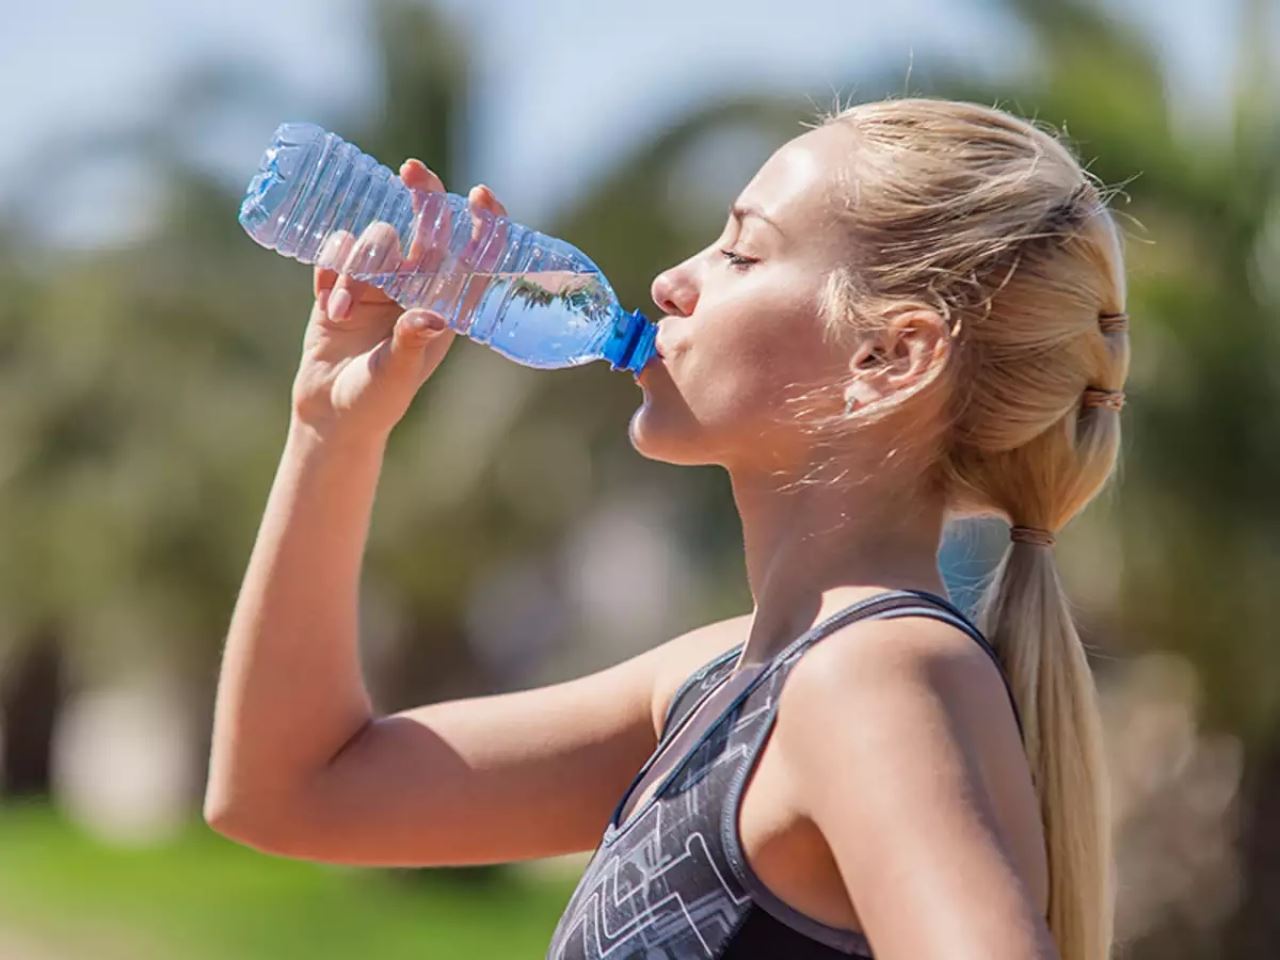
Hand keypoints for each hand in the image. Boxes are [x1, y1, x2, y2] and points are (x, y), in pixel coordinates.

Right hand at [290, 159, 508, 443]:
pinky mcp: (341, 282)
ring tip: (343, 312)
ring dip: (358, 264)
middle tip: (412, 170)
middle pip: (428, 227)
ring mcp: (379, 281)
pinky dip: (331, 270)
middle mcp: (416, 286)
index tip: (480, 194)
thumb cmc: (376, 401)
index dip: (484, 224)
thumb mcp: (395, 376)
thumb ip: (411, 344)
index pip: (475, 257)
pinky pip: (336, 252)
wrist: (331, 411)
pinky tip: (330, 307)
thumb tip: (432, 317)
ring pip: (376, 237)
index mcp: (444, 306)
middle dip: (423, 195)